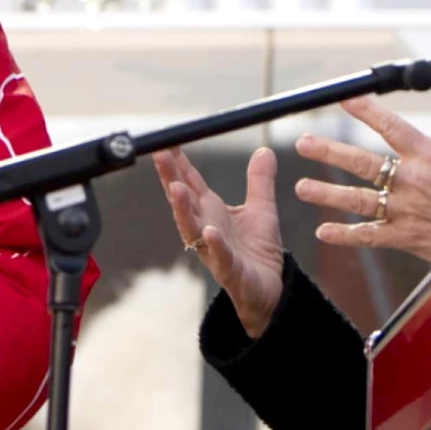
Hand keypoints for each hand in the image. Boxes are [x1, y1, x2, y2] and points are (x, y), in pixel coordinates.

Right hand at [152, 148, 283, 340]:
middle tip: (159, 155)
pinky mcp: (230, 269)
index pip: (190, 182)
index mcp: (211, 211)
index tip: (167, 141)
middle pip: (183, 200)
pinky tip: (209, 231)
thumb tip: (264, 150)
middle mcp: (206, 227)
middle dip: (170, 178)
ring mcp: (214, 249)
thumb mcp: (261, 209)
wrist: (270, 288)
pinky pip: (219, 256)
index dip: (178, 162)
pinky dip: (213, 244)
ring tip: (175, 189)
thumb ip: (259, 181)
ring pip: (192, 228)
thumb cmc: (258, 251)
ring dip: (182, 209)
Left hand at [295, 97, 430, 263]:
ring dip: (327, 193)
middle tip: (302, 144)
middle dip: (329, 152)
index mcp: (430, 156)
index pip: (391, 127)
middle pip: (362, 162)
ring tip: (301, 187)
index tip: (343, 99)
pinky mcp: (404, 237)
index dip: (365, 111)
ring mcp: (405, 210)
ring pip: (358, 199)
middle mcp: (412, 180)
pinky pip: (369, 235)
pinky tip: (324, 232)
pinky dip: (345, 235)